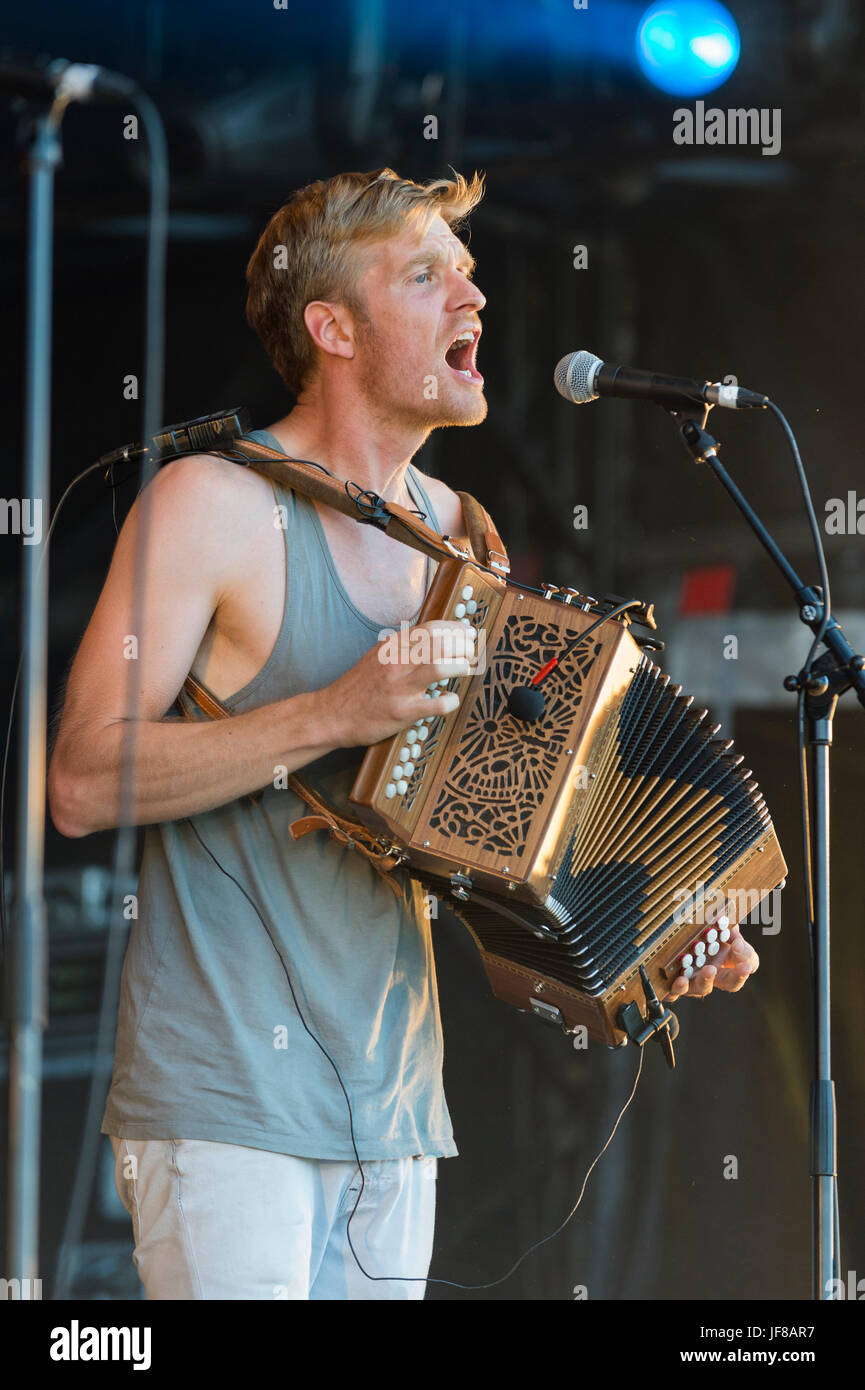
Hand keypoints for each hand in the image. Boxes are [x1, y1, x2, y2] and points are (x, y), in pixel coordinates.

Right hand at [322, 619, 475, 747]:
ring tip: (465, 670)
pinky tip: (450, 700)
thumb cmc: (358, 688)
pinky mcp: (401, 712)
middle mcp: (395, 663)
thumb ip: (401, 647)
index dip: (455, 629)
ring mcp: (398, 687)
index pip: (430, 628)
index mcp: (390, 647)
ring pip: (439, 667)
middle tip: (471, 653)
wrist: (332, 715)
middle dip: (462, 646)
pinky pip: (435, 704)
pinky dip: (450, 701)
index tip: (467, 633)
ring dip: (460, 667)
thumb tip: (431, 638)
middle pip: (439, 644)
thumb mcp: (376, 657)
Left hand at [663, 924, 759, 1001]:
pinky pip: (677, 992)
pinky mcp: (676, 987)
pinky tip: (680, 980)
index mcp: (727, 962)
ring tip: (709, 970)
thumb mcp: (713, 929)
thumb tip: (731, 924)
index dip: (747, 957)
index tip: (740, 943)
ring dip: (708, 979)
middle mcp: (714, 975)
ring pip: (704, 987)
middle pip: (731, 982)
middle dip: (739, 975)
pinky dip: (679, 988)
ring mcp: (695, 982)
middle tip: (744, 967)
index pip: (747, 963)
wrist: (671, 948)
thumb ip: (724, 927)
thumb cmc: (697, 939)